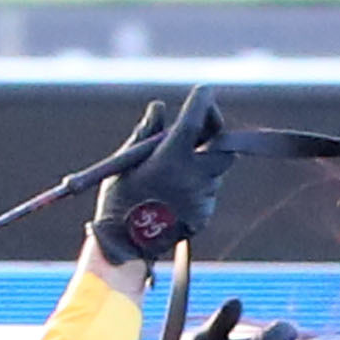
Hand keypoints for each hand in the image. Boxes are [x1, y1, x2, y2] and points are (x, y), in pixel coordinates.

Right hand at [89, 89, 235, 268]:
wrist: (124, 248)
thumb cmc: (117, 202)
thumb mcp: (124, 163)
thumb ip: (146, 133)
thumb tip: (160, 107)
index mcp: (171, 160)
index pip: (196, 120)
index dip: (203, 102)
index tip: (204, 91)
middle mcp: (194, 177)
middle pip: (221, 144)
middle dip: (213, 130)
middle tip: (196, 126)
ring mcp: (203, 197)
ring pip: (213, 168)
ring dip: (200, 159)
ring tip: (169, 167)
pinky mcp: (205, 214)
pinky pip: (207, 189)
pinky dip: (195, 182)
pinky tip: (171, 192)